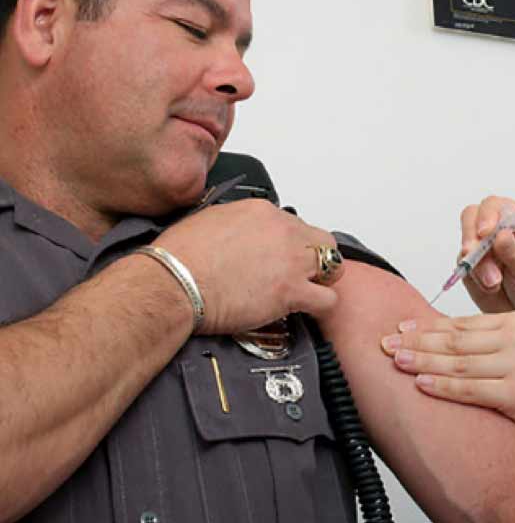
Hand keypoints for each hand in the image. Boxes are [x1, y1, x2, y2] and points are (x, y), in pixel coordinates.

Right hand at [153, 199, 341, 333]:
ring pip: (333, 267)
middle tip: (304, 273)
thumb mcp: (208, 220)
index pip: (295, 225)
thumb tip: (236, 234)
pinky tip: (310, 310)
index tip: (283, 257)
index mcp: (263, 212)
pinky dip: (322, 306)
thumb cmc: (180, 257)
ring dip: (323, 281)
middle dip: (317, 257)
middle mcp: (283, 231)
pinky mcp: (292, 291)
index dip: (292, 244)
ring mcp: (291, 261)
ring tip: (309, 292)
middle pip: (322, 241)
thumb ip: (233, 224)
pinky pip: (328, 299)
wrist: (174, 283)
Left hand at [381, 310, 514, 454]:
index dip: (427, 326)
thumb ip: (491, 345)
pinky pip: (469, 389)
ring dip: (421, 360)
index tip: (401, 326)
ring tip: (394, 359)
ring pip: (457, 361)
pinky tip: (420, 382)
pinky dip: (441, 386)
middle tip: (385, 341)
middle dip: (416, 340)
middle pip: (455, 339)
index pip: (462, 323)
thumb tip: (443, 346)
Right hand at [459, 196, 514, 335]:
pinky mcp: (469, 264)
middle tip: (474, 255)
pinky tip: (489, 286)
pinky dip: (473, 276)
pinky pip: (461, 264)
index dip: (488, 215)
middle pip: (472, 216)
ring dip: (475, 263)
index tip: (486, 232)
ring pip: (465, 242)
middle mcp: (497, 228)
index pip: (495, 206)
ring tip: (493, 282)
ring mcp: (481, 245)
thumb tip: (501, 235)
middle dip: (472, 237)